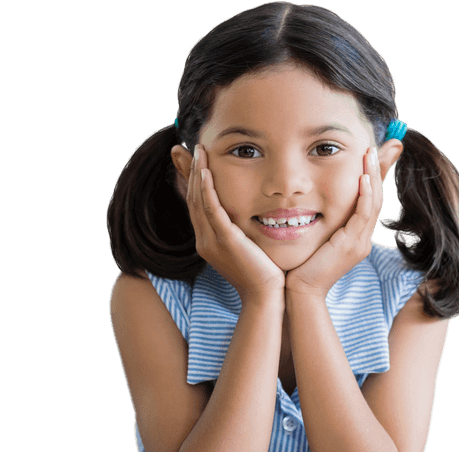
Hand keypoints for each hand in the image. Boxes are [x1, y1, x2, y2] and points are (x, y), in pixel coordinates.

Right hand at [182, 145, 284, 301]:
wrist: (266, 296)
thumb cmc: (263, 273)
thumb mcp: (247, 248)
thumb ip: (241, 232)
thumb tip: (246, 216)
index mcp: (207, 242)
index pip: (196, 206)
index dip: (195, 181)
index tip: (197, 161)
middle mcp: (204, 241)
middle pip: (192, 199)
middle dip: (192, 172)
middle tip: (194, 148)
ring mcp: (211, 241)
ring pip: (198, 201)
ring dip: (199, 174)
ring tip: (200, 152)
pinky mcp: (225, 241)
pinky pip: (211, 210)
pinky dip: (207, 190)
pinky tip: (207, 172)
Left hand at [286, 147, 382, 297]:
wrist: (301, 291)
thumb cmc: (301, 266)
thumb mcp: (314, 237)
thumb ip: (317, 219)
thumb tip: (308, 202)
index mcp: (356, 236)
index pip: (370, 200)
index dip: (374, 176)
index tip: (373, 153)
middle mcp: (362, 239)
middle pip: (377, 197)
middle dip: (379, 169)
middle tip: (380, 145)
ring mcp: (359, 242)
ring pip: (373, 203)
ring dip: (373, 175)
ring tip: (371, 153)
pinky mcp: (351, 245)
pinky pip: (363, 215)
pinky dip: (365, 195)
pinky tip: (363, 178)